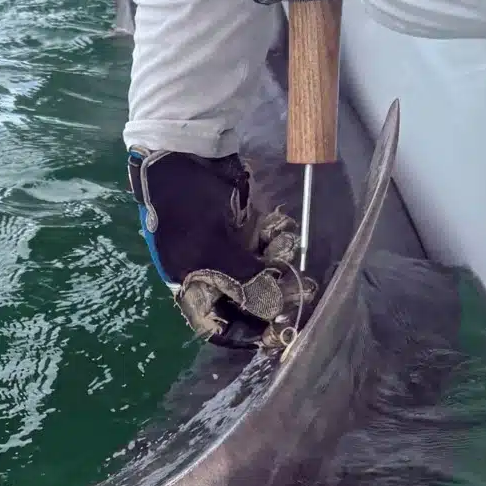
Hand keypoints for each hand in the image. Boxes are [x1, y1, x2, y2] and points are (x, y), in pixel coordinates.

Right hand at [127, 148, 315, 345]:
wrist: (182, 152)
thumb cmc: (186, 204)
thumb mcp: (211, 246)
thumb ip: (242, 279)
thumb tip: (273, 309)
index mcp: (190, 285)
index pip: (220, 325)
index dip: (250, 332)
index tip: (283, 330)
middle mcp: (209, 274)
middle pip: (248, 299)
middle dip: (275, 291)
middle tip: (302, 286)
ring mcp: (226, 250)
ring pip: (262, 270)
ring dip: (278, 259)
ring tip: (284, 242)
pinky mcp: (242, 228)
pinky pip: (265, 244)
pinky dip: (274, 238)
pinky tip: (278, 226)